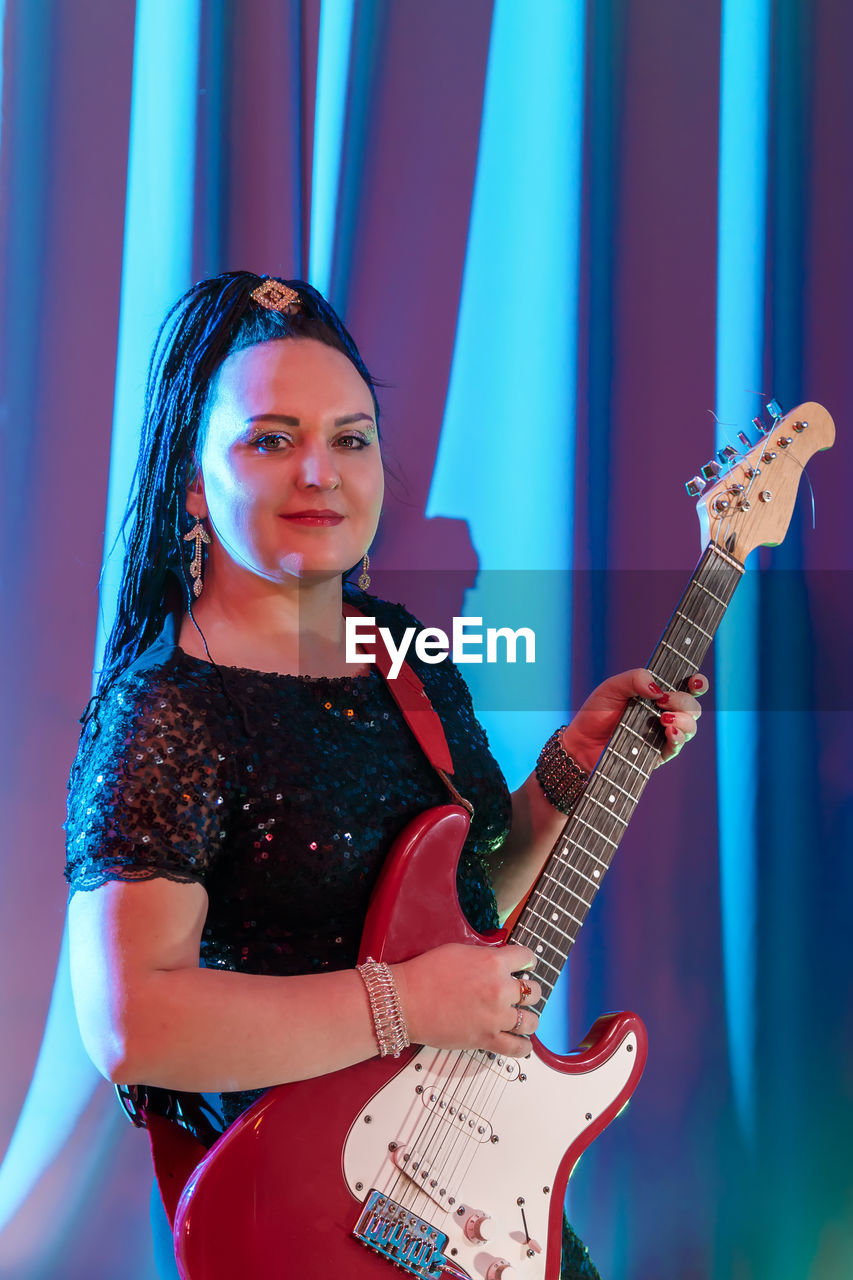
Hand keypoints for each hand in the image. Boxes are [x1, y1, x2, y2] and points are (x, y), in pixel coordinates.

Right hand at [393, 942, 541, 1056]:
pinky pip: (518, 1047)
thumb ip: (485, 957)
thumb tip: (499, 963)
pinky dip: (524, 1046)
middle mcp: (500, 989)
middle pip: (534, 991)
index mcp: (493, 962)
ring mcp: (496, 1017)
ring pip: (531, 1020)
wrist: (406, 1001)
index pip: (527, 957)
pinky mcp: (487, 1039)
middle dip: (528, 991)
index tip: (525, 966)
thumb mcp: (459, 951)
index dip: (527, 961)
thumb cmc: (425, 973)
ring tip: (521, 1018)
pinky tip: (522, 1042)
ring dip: (528, 1018)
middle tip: (520, 994)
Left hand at [563, 669, 708, 768]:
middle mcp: (665, 713)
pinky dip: (677, 738)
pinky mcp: (657, 754)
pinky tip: (669, 732)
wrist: (581, 743)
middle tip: (663, 700)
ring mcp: (663, 735)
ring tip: (664, 719)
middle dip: (684, 701)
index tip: (695, 681)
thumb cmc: (596, 713)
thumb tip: (658, 688)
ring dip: (683, 720)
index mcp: (657, 694)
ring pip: (690, 727)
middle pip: (692, 706)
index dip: (697, 682)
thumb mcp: (612, 687)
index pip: (687, 686)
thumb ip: (635, 678)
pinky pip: (676, 747)